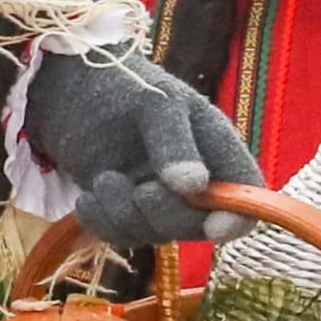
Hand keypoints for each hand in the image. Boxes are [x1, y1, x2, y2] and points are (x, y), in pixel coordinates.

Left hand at [20, 45, 261, 249]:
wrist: (73, 85)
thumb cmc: (126, 85)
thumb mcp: (155, 104)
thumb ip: (175, 142)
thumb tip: (193, 187)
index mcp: (217, 152)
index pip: (247, 199)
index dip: (238, 218)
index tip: (214, 225)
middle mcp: (194, 183)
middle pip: (199, 226)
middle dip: (168, 215)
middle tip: (141, 191)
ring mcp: (159, 199)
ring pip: (155, 235)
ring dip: (126, 215)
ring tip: (104, 179)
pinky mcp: (124, 211)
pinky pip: (120, 235)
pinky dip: (102, 220)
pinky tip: (88, 196)